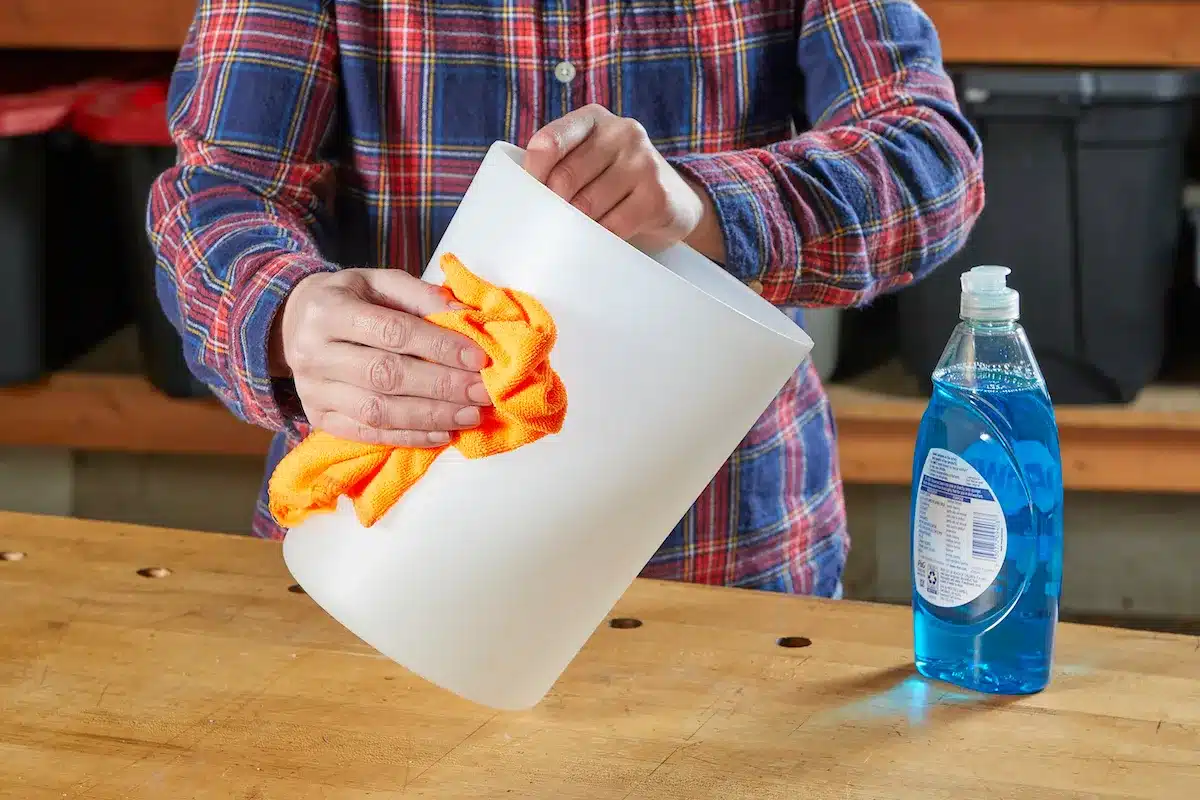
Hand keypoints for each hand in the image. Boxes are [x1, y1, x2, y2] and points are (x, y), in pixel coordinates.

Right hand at [272, 269, 491, 446]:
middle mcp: (313, 352)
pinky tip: (442, 434)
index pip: (392, 332)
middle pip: (386, 375)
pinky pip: (367, 434)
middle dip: (442, 387)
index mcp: (328, 310)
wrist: (292, 324)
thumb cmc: (349, 300)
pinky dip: (409, 437)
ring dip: (431, 417)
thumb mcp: (377, 282)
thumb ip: (420, 295)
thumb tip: (467, 317)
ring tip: (471, 416)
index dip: (438, 346)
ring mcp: (312, 390)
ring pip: (378, 411)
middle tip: (483, 393)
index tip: (478, 359)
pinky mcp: (318, 417)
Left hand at [524, 104, 720, 255]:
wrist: (675, 199)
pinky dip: (601, 237)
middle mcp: (622, 132)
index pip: (549, 142)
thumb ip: (558, 166)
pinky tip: (604, 235)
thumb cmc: (614, 183)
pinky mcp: (657, 195)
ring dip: (578, 224)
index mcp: (593, 119)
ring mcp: (644, 161)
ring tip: (582, 227)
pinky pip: (613, 225)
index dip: (533, 174)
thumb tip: (521, 199)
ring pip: (587, 205)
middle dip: (554, 206)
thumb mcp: (587, 161)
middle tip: (555, 222)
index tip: (530, 196)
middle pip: (565, 178)